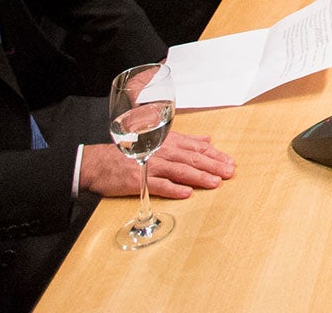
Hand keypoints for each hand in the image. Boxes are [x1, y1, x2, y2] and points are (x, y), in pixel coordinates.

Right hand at [80, 132, 234, 196]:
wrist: (101, 162)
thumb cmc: (132, 150)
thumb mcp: (161, 140)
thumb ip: (186, 140)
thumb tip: (208, 139)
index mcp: (170, 141)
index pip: (197, 147)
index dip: (215, 154)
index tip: (230, 162)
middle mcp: (163, 151)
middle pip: (193, 158)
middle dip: (213, 165)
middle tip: (229, 173)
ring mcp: (151, 165)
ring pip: (180, 171)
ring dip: (199, 177)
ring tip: (215, 183)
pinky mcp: (140, 180)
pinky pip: (159, 185)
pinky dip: (174, 189)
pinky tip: (187, 193)